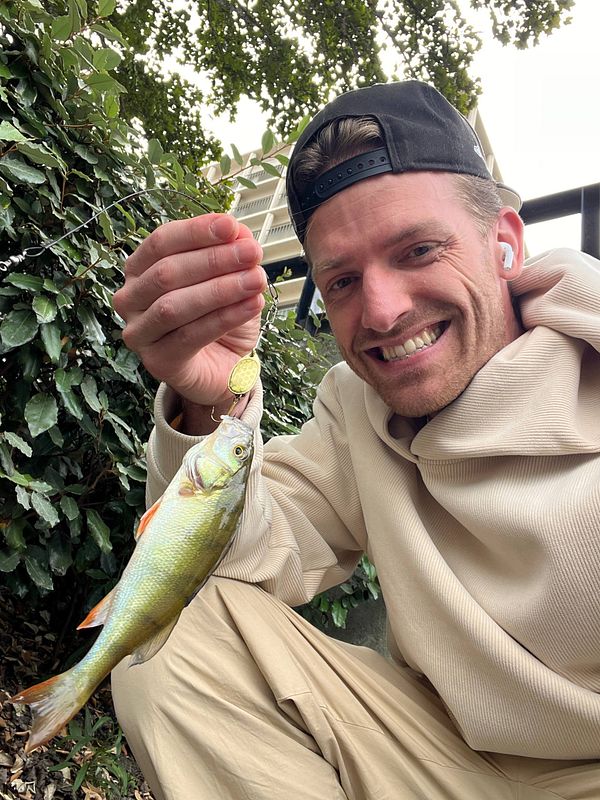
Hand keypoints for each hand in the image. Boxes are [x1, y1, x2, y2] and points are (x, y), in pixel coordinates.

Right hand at [113, 214, 265, 407]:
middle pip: (167, 272)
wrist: (223, 367)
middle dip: (214, 259)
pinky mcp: (157, 361)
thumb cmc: (218, 317)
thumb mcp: (230, 278)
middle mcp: (130, 299)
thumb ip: (230, 252)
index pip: (161, 242)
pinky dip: (224, 318)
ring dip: (220, 289)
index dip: (196, 231)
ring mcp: (139, 333)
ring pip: (174, 306)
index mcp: (140, 269)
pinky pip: (189, 336)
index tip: (231, 226)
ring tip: (256, 280)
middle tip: (252, 253)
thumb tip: (238, 231)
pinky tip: (252, 305)